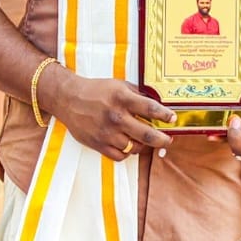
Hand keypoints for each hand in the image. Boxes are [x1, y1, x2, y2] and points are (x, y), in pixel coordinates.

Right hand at [40, 67, 176, 160]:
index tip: (173, 119)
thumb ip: (137, 94)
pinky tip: (128, 145)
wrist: (68, 98)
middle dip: (162, 139)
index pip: (150, 109)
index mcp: (122, 98)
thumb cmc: (95, 90)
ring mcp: (106, 132)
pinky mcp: (98, 144)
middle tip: (168, 140)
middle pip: (147, 135)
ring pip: (135, 148)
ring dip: (142, 145)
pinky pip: (120, 156)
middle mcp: (115, 117)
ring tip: (143, 140)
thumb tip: (158, 104)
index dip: (165, 115)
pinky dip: (127, 152)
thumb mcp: (118, 85)